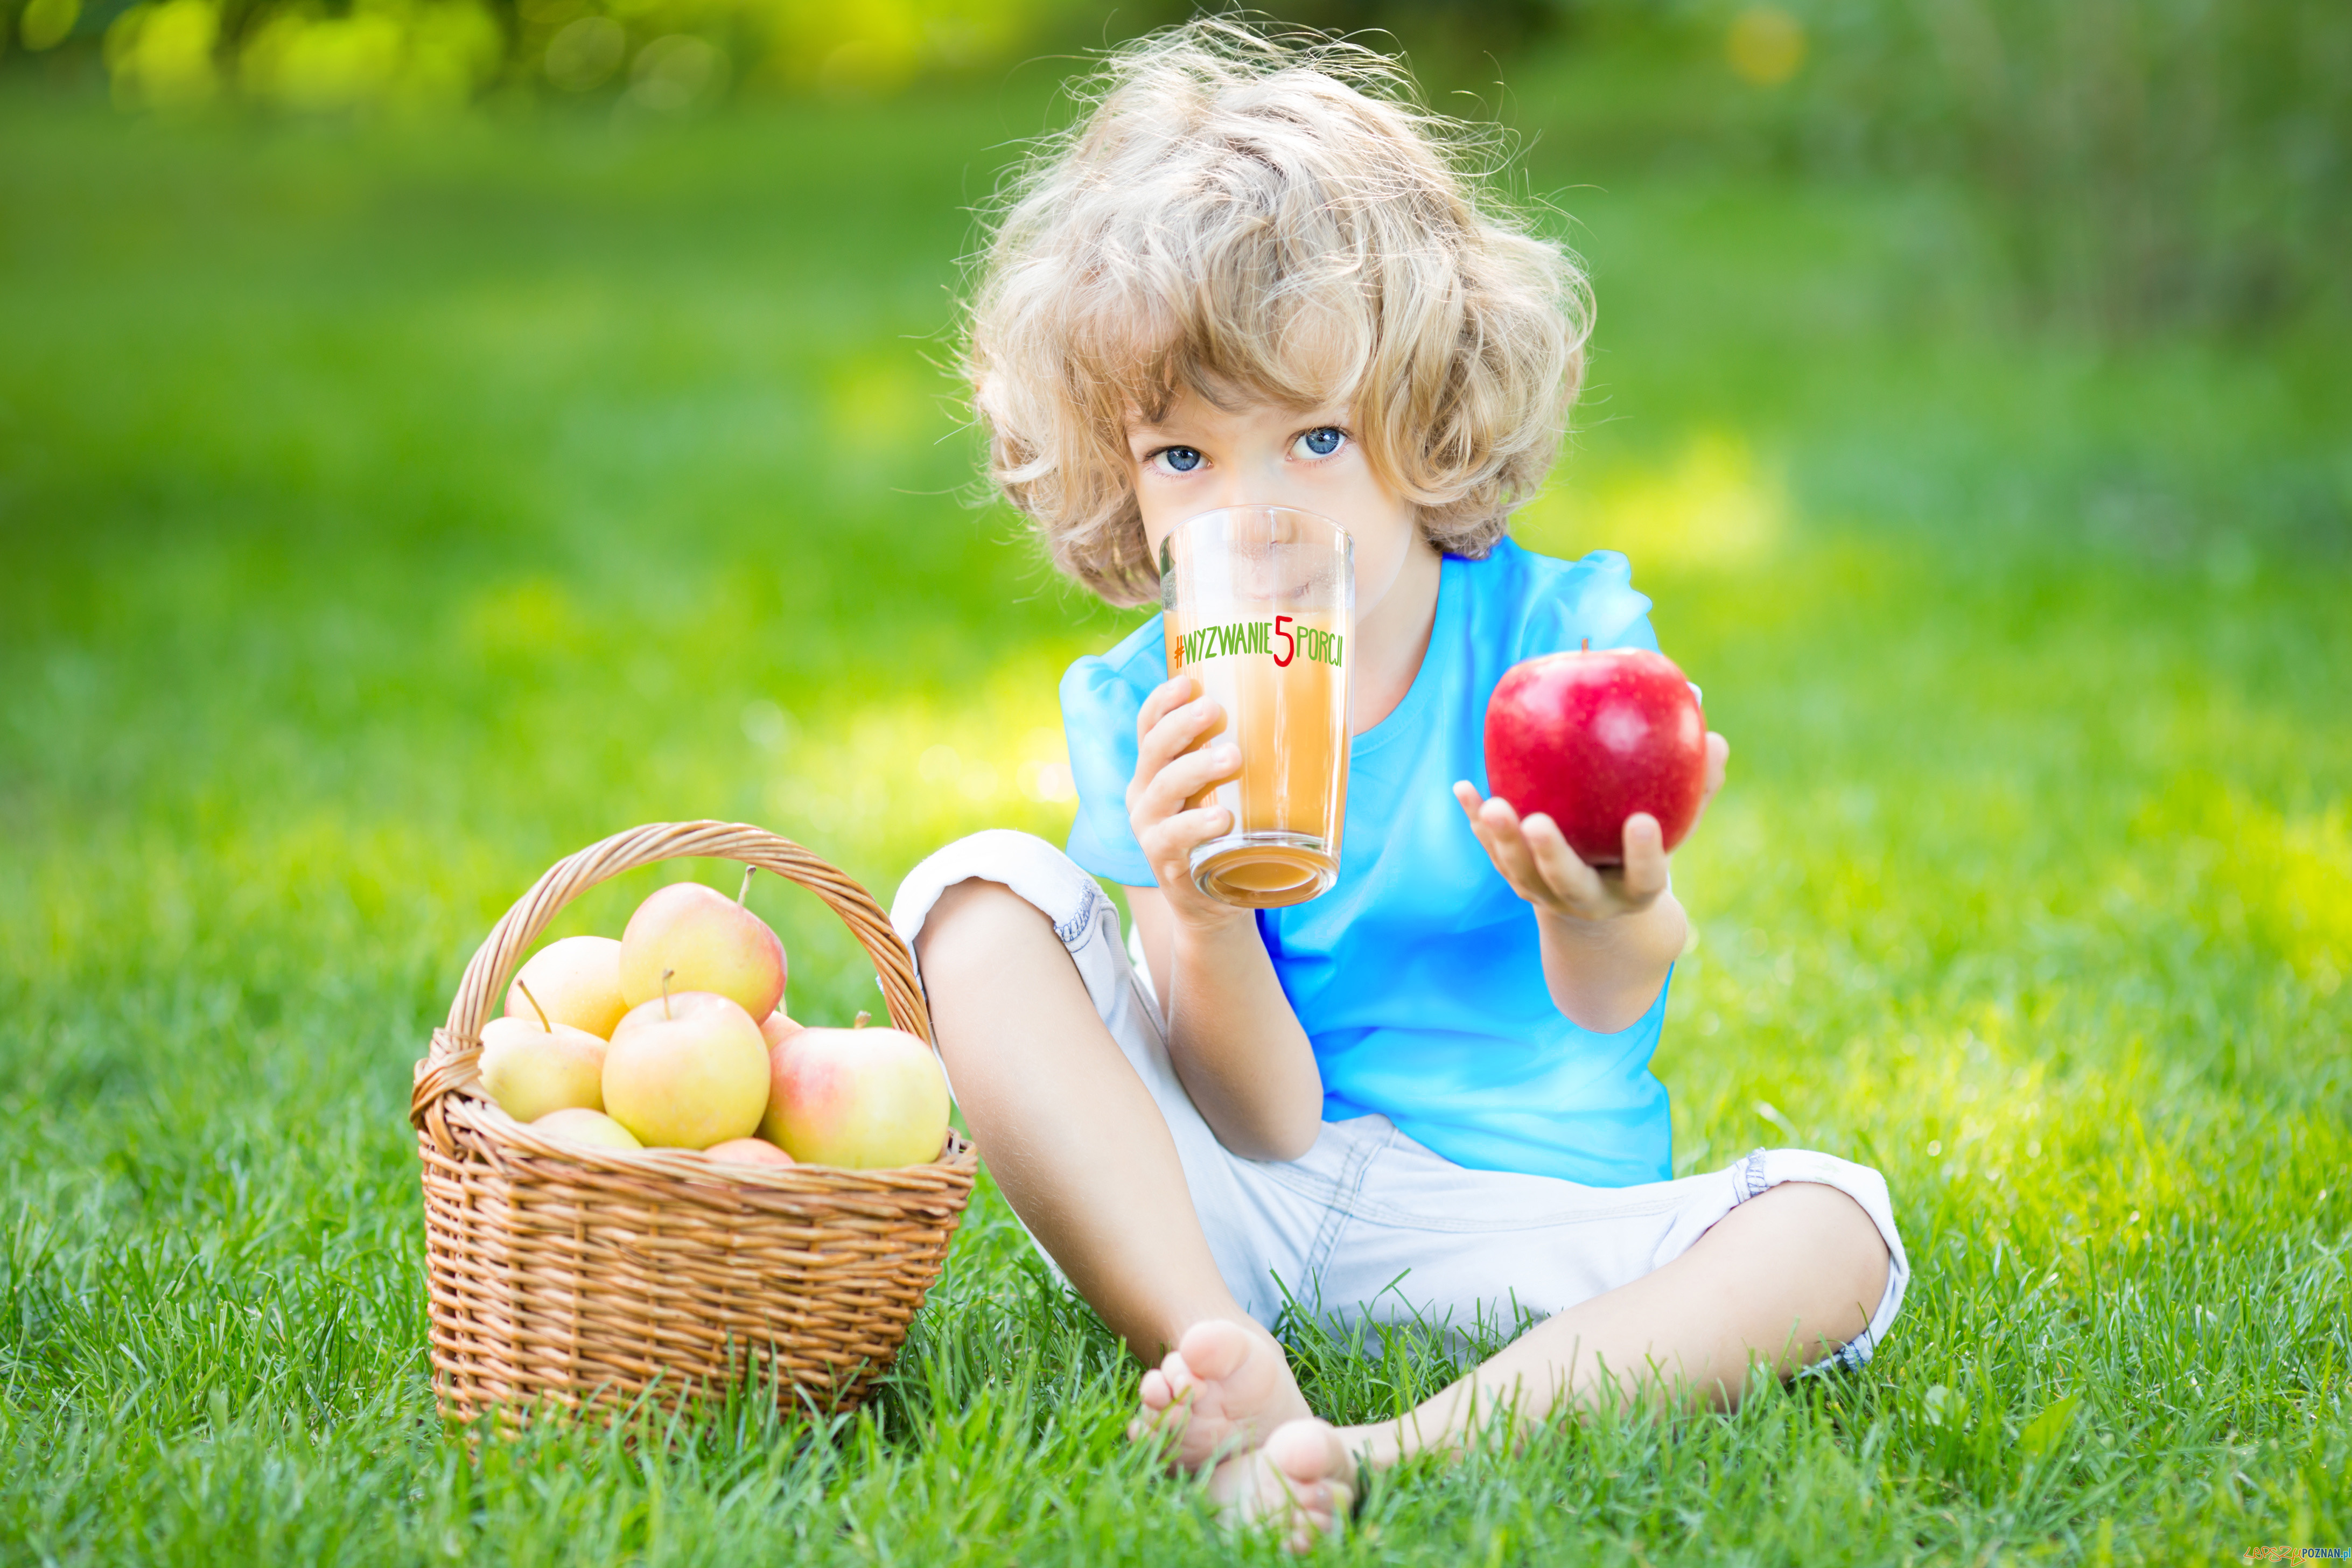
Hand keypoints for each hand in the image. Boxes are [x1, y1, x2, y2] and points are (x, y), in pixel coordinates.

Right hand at [1128, 676, 1249, 930]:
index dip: (1162, 701)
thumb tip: (1305, 712)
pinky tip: (1222, 818)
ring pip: (1163, 789)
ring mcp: (1150, 828)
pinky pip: (1174, 838)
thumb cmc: (1225, 834)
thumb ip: (1237, 757)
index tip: (1187, 682)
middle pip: (1153, 750)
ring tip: (1231, 756)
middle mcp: (1144, 794)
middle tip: (1214, 710)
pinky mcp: (1164, 862)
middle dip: (1181, 726)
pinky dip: (1197, 825)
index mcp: (1154, 769)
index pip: (1147, 726)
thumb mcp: (1222, 791)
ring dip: (1195, 768)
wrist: (1213, 903)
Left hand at [1455, 731, 1728, 923]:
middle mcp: (1588, 898)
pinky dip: (1476, 823)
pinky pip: (1492, 850)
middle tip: (1537, 822)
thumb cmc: (1642, 842)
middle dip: (1551, 855)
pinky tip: (1463, 788)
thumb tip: (1711, 728)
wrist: (1599, 898)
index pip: (1646, 877)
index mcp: (1635, 889)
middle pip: (1568, 883)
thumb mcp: (1677, 823)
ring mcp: (1546, 893)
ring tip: (1492, 804)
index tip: (1642, 822)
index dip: (1645, 855)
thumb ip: (1696, 782)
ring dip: (1503, 840)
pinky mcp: (1517, 877)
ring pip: (1521, 873)